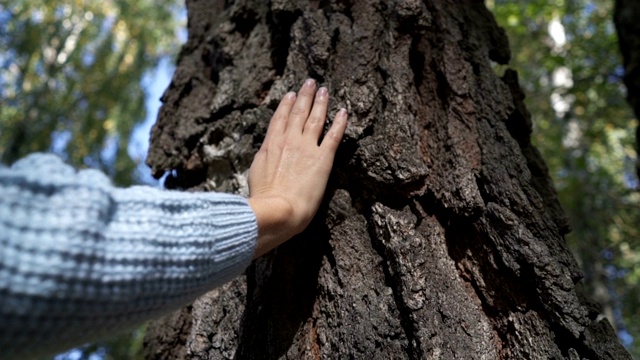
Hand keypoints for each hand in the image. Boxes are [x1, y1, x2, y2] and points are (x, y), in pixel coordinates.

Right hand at [248, 79, 347, 257]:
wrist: (277, 210)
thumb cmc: (263, 200)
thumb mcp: (256, 174)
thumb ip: (264, 160)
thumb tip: (266, 156)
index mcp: (270, 145)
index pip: (280, 118)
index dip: (287, 104)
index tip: (291, 94)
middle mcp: (289, 141)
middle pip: (298, 113)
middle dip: (305, 96)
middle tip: (311, 83)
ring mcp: (306, 148)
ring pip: (315, 119)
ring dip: (321, 103)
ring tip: (325, 90)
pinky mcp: (323, 159)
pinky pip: (333, 136)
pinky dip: (339, 123)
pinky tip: (344, 112)